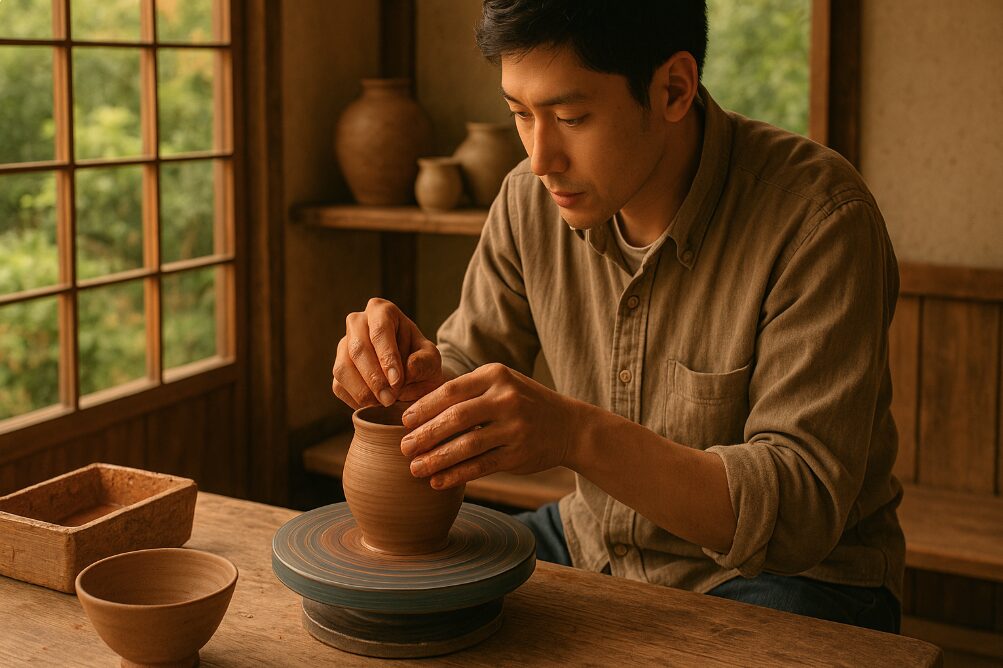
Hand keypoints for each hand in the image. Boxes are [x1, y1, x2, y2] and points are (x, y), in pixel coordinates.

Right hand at [331, 298, 443, 408]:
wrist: (412, 375)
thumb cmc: (421, 360)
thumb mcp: (431, 359)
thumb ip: (424, 362)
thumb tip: (409, 368)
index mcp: (381, 311)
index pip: (380, 331)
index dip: (387, 357)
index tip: (397, 380)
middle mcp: (357, 323)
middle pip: (358, 349)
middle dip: (374, 377)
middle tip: (390, 398)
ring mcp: (343, 346)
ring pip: (343, 368)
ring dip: (363, 391)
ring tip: (384, 403)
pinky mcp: (338, 369)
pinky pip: (339, 386)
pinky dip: (357, 400)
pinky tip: (376, 405)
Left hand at [399, 363, 585, 488]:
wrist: (569, 425)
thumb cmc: (522, 403)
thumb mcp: (500, 384)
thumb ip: (467, 391)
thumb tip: (418, 408)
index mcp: (495, 375)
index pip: (450, 391)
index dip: (423, 407)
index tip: (404, 421)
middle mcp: (506, 399)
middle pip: (455, 418)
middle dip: (425, 435)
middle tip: (404, 448)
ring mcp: (515, 428)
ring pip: (466, 445)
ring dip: (436, 459)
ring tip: (415, 468)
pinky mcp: (519, 454)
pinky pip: (481, 466)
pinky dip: (456, 475)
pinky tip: (438, 482)